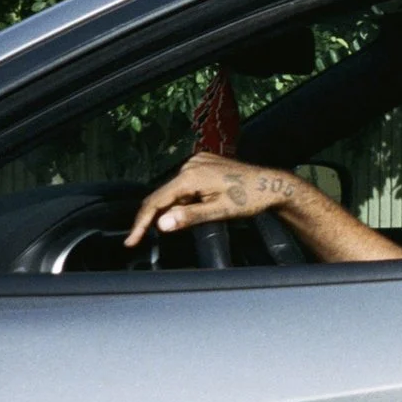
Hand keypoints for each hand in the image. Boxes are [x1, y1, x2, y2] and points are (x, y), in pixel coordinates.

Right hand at [124, 152, 302, 245]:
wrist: (270, 185)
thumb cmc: (249, 199)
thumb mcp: (218, 211)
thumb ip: (188, 217)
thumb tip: (161, 224)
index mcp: (191, 176)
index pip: (156, 200)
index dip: (141, 222)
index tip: (131, 240)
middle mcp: (190, 164)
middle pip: (163, 194)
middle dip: (154, 216)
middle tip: (141, 238)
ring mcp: (197, 161)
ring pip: (174, 190)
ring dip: (174, 206)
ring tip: (192, 218)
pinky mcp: (204, 162)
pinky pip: (185, 183)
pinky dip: (184, 197)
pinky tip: (198, 206)